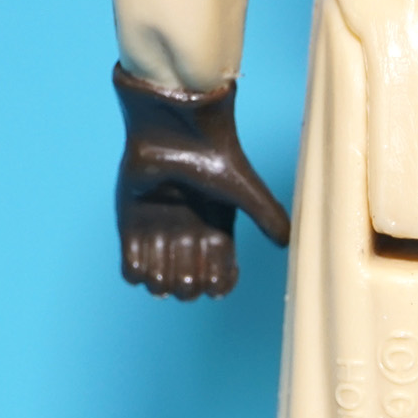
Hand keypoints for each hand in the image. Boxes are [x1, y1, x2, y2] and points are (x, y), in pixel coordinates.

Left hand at [113, 64, 290, 300]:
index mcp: (215, 232)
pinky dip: (137, 276)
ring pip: (158, 283)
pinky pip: (130, 270)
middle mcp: (187, 236)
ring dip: (162, 286)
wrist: (174, 129)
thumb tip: (287, 243)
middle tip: (188, 273)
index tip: (216, 283)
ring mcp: (158, 232)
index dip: (218, 287)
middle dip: (188, 287)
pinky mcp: (130, 225)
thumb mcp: (245, 191)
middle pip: (187, 285)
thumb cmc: (212, 158)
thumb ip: (267, 216)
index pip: (218, 277)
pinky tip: (144, 266)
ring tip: (164, 271)